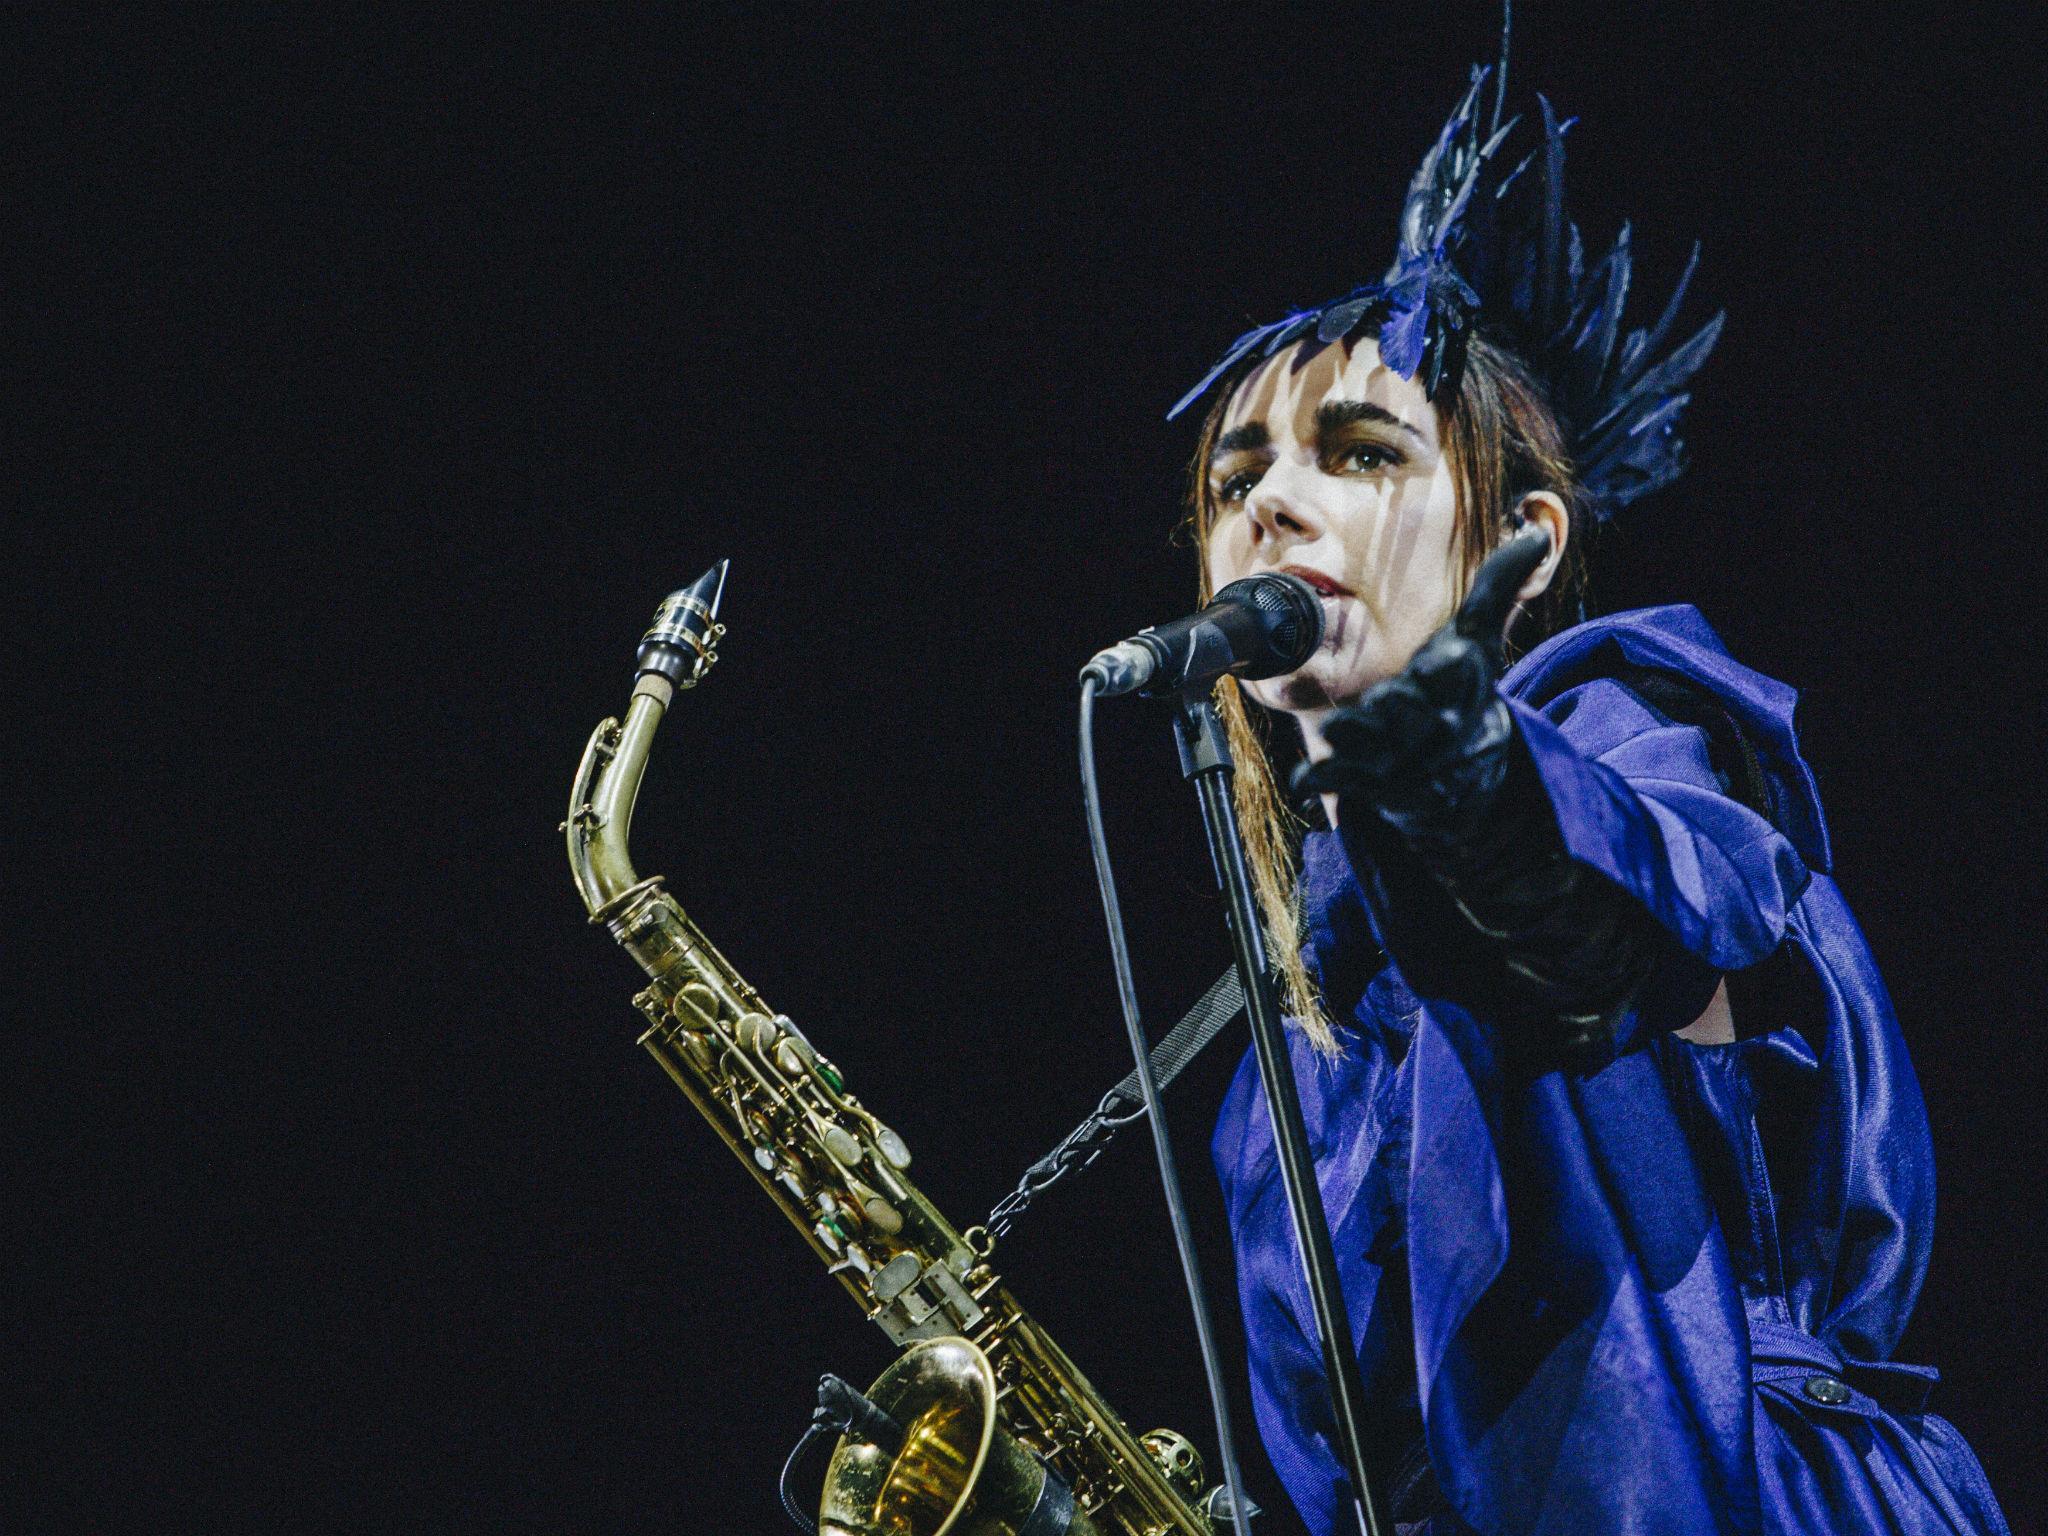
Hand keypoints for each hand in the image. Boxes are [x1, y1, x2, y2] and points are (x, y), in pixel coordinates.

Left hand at [1292, 530, 1550, 831]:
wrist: (1463, 773)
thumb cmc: (1461, 690)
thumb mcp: (1479, 639)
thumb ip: (1498, 586)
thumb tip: (1535, 531)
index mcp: (1457, 684)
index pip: (1460, 672)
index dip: (1452, 667)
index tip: (1448, 657)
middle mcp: (1429, 723)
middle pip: (1414, 713)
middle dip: (1401, 707)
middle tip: (1385, 698)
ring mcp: (1399, 757)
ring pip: (1375, 748)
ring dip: (1357, 738)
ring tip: (1337, 728)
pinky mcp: (1369, 783)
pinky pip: (1341, 780)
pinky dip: (1321, 779)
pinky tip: (1302, 779)